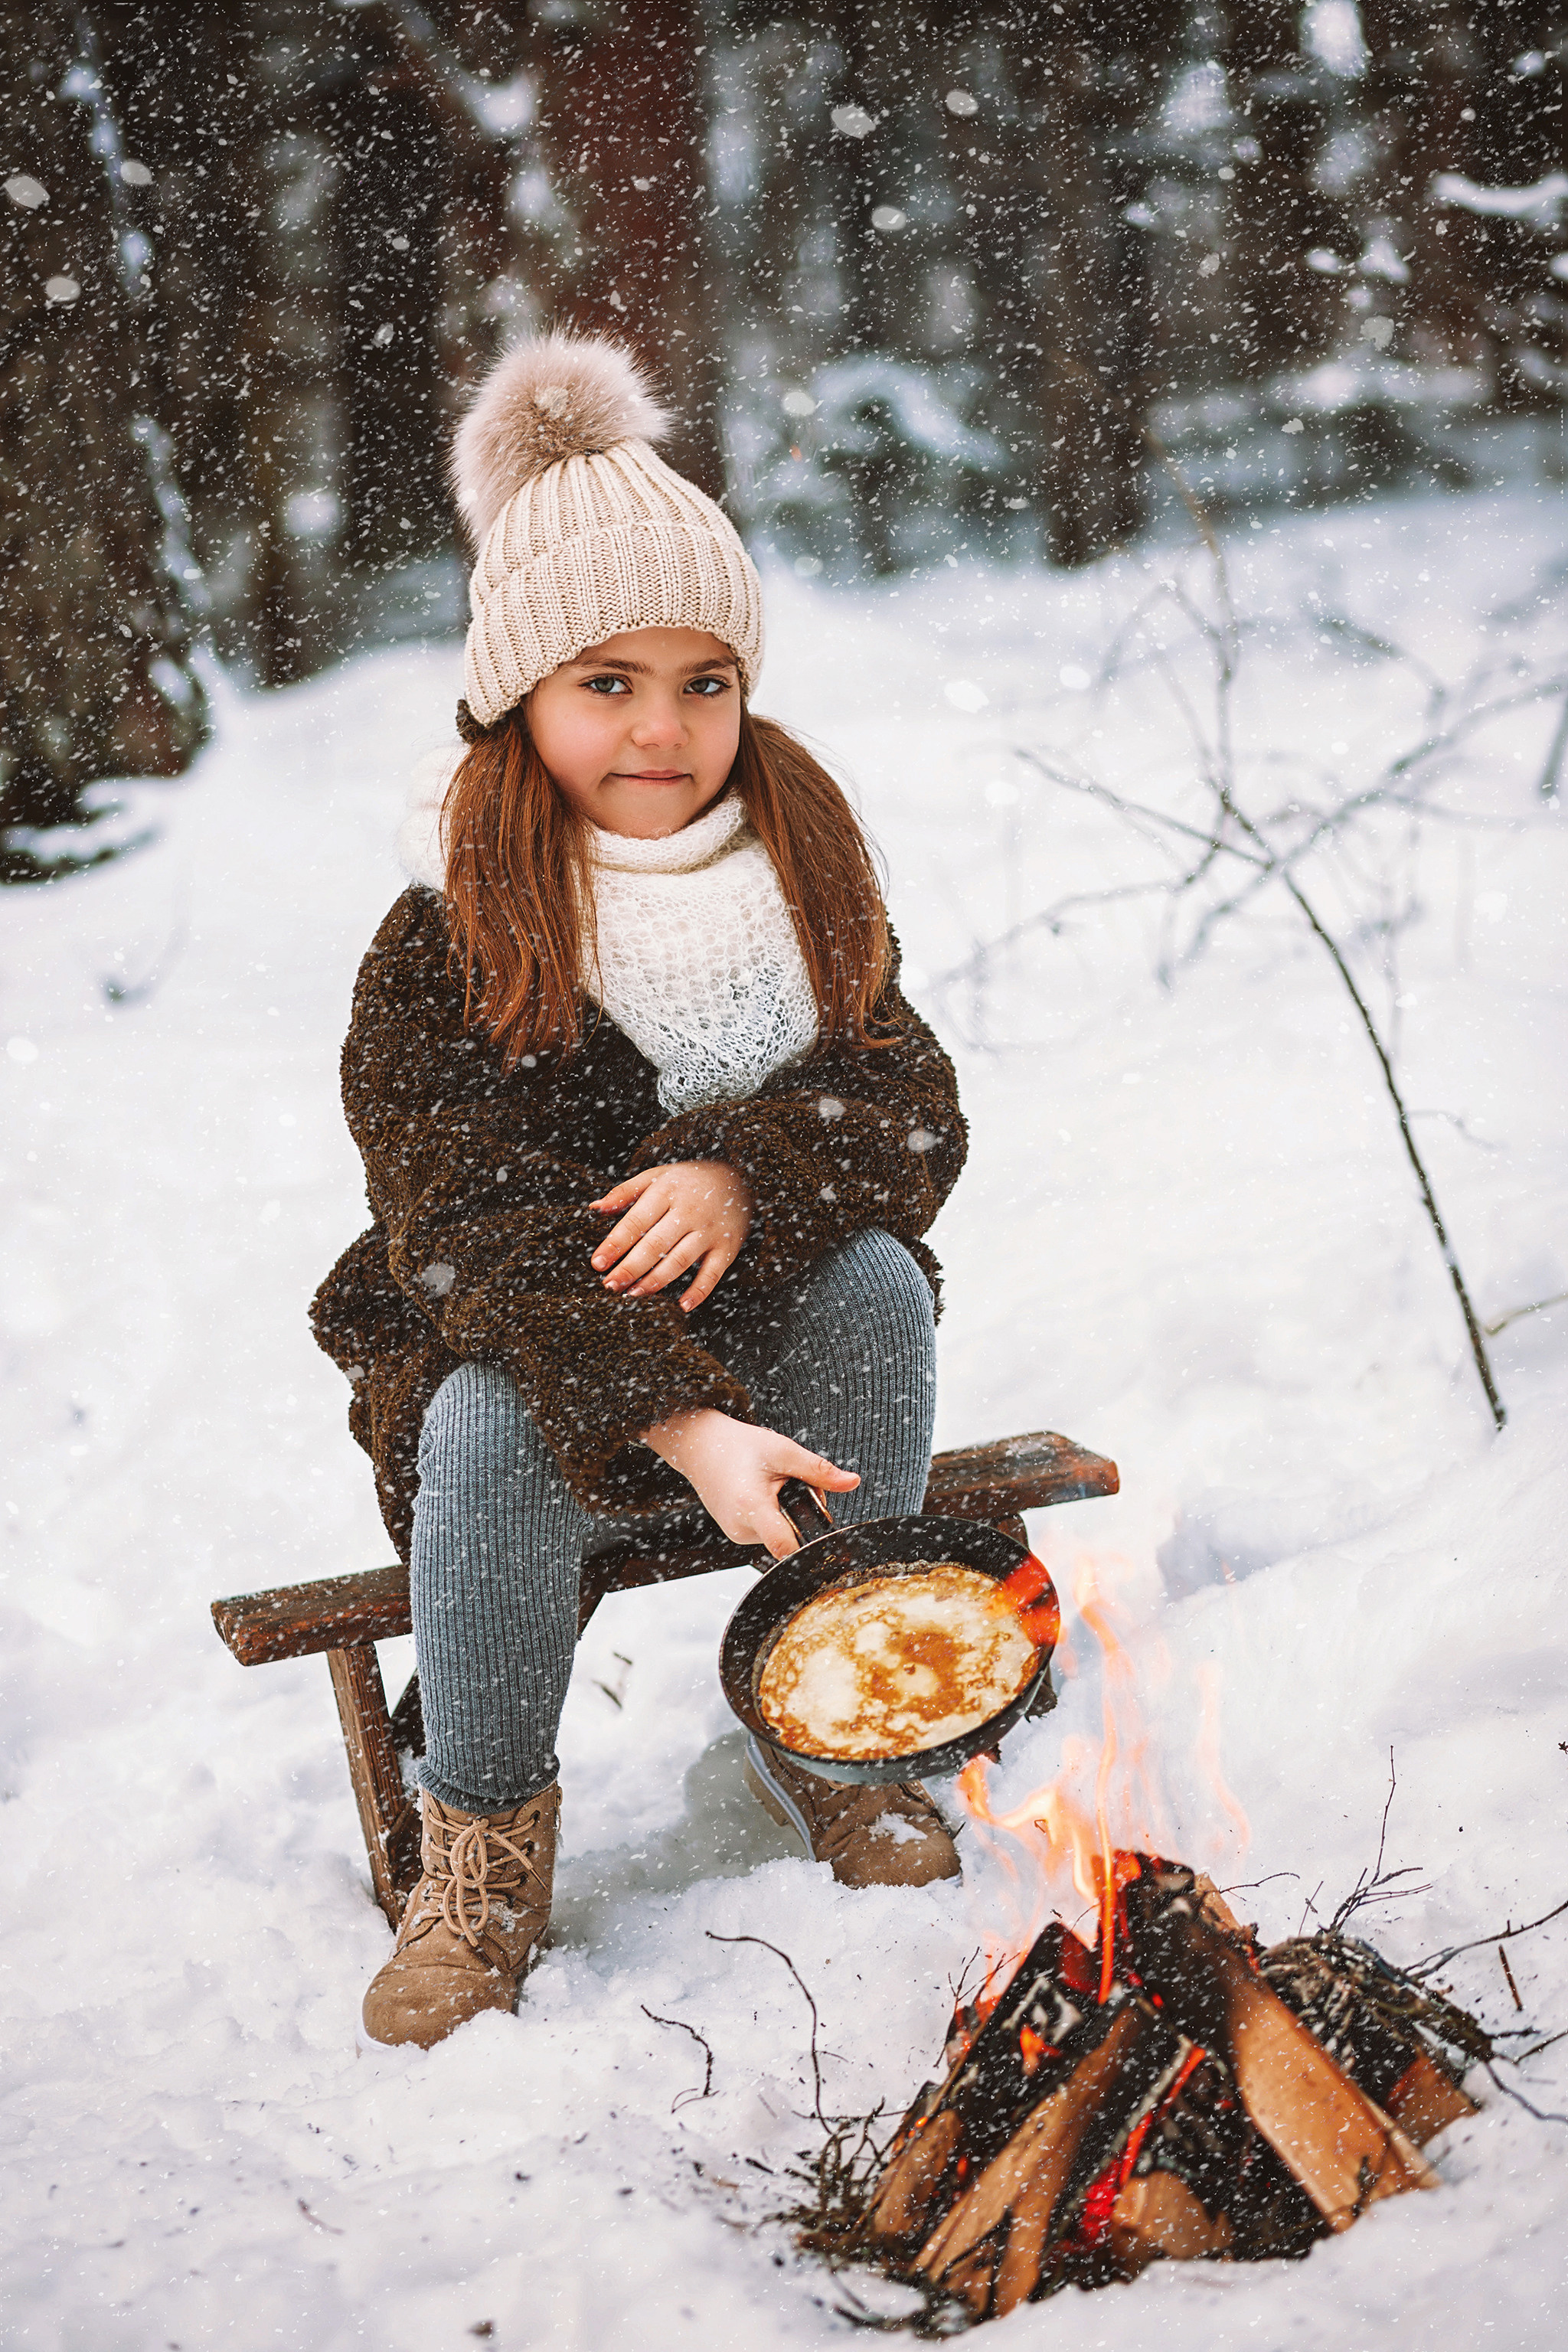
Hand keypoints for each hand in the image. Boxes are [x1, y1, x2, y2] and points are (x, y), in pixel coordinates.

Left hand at [590, 1159, 753, 1311]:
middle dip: (630, 1268)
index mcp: (667, 1192)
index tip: (597, 1263)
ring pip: (679, 1261)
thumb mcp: (656, 1177)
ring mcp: (709, 1231)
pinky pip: (712, 1274)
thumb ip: (625, 1192)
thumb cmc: (687, 1181)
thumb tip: (595, 1208)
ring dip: (654, 1281)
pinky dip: (698, 1291)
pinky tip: (682, 1305)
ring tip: (633, 1294)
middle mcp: (689, 1211)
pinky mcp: (727, 1248)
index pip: (636, 1221)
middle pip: (655, 1245)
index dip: (615, 1244)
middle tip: (610, 1285)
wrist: (738, 1179)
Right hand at [642, 1407, 858, 1558]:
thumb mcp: (783, 1451)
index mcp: (751, 1507)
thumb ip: (818, 1470)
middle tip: (793, 1483)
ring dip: (788, 1514)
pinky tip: (764, 1492)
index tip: (827, 1536)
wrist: (699, 1445)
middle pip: (790, 1537)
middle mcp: (741, 1528)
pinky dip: (773, 1515)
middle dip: (802, 1513)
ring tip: (774, 1484)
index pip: (786, 1547)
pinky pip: (766, 1532)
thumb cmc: (736, 1446)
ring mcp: (736, 1534)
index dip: (810, 1545)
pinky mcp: (735, 1533)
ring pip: (779, 1534)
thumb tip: (852, 1482)